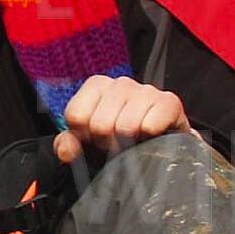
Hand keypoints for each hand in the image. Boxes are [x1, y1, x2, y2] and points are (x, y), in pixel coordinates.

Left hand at [54, 75, 189, 164]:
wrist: (160, 143)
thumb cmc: (121, 138)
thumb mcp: (89, 142)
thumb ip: (69, 144)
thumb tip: (65, 151)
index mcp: (97, 86)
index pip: (76, 115)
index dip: (85, 136)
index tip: (96, 139)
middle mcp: (121, 83)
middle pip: (100, 124)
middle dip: (108, 143)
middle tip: (118, 144)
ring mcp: (146, 90)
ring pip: (126, 126)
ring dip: (129, 144)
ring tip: (134, 142)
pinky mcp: (169, 101)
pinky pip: (150, 126)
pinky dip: (149, 138)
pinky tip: (151, 137)